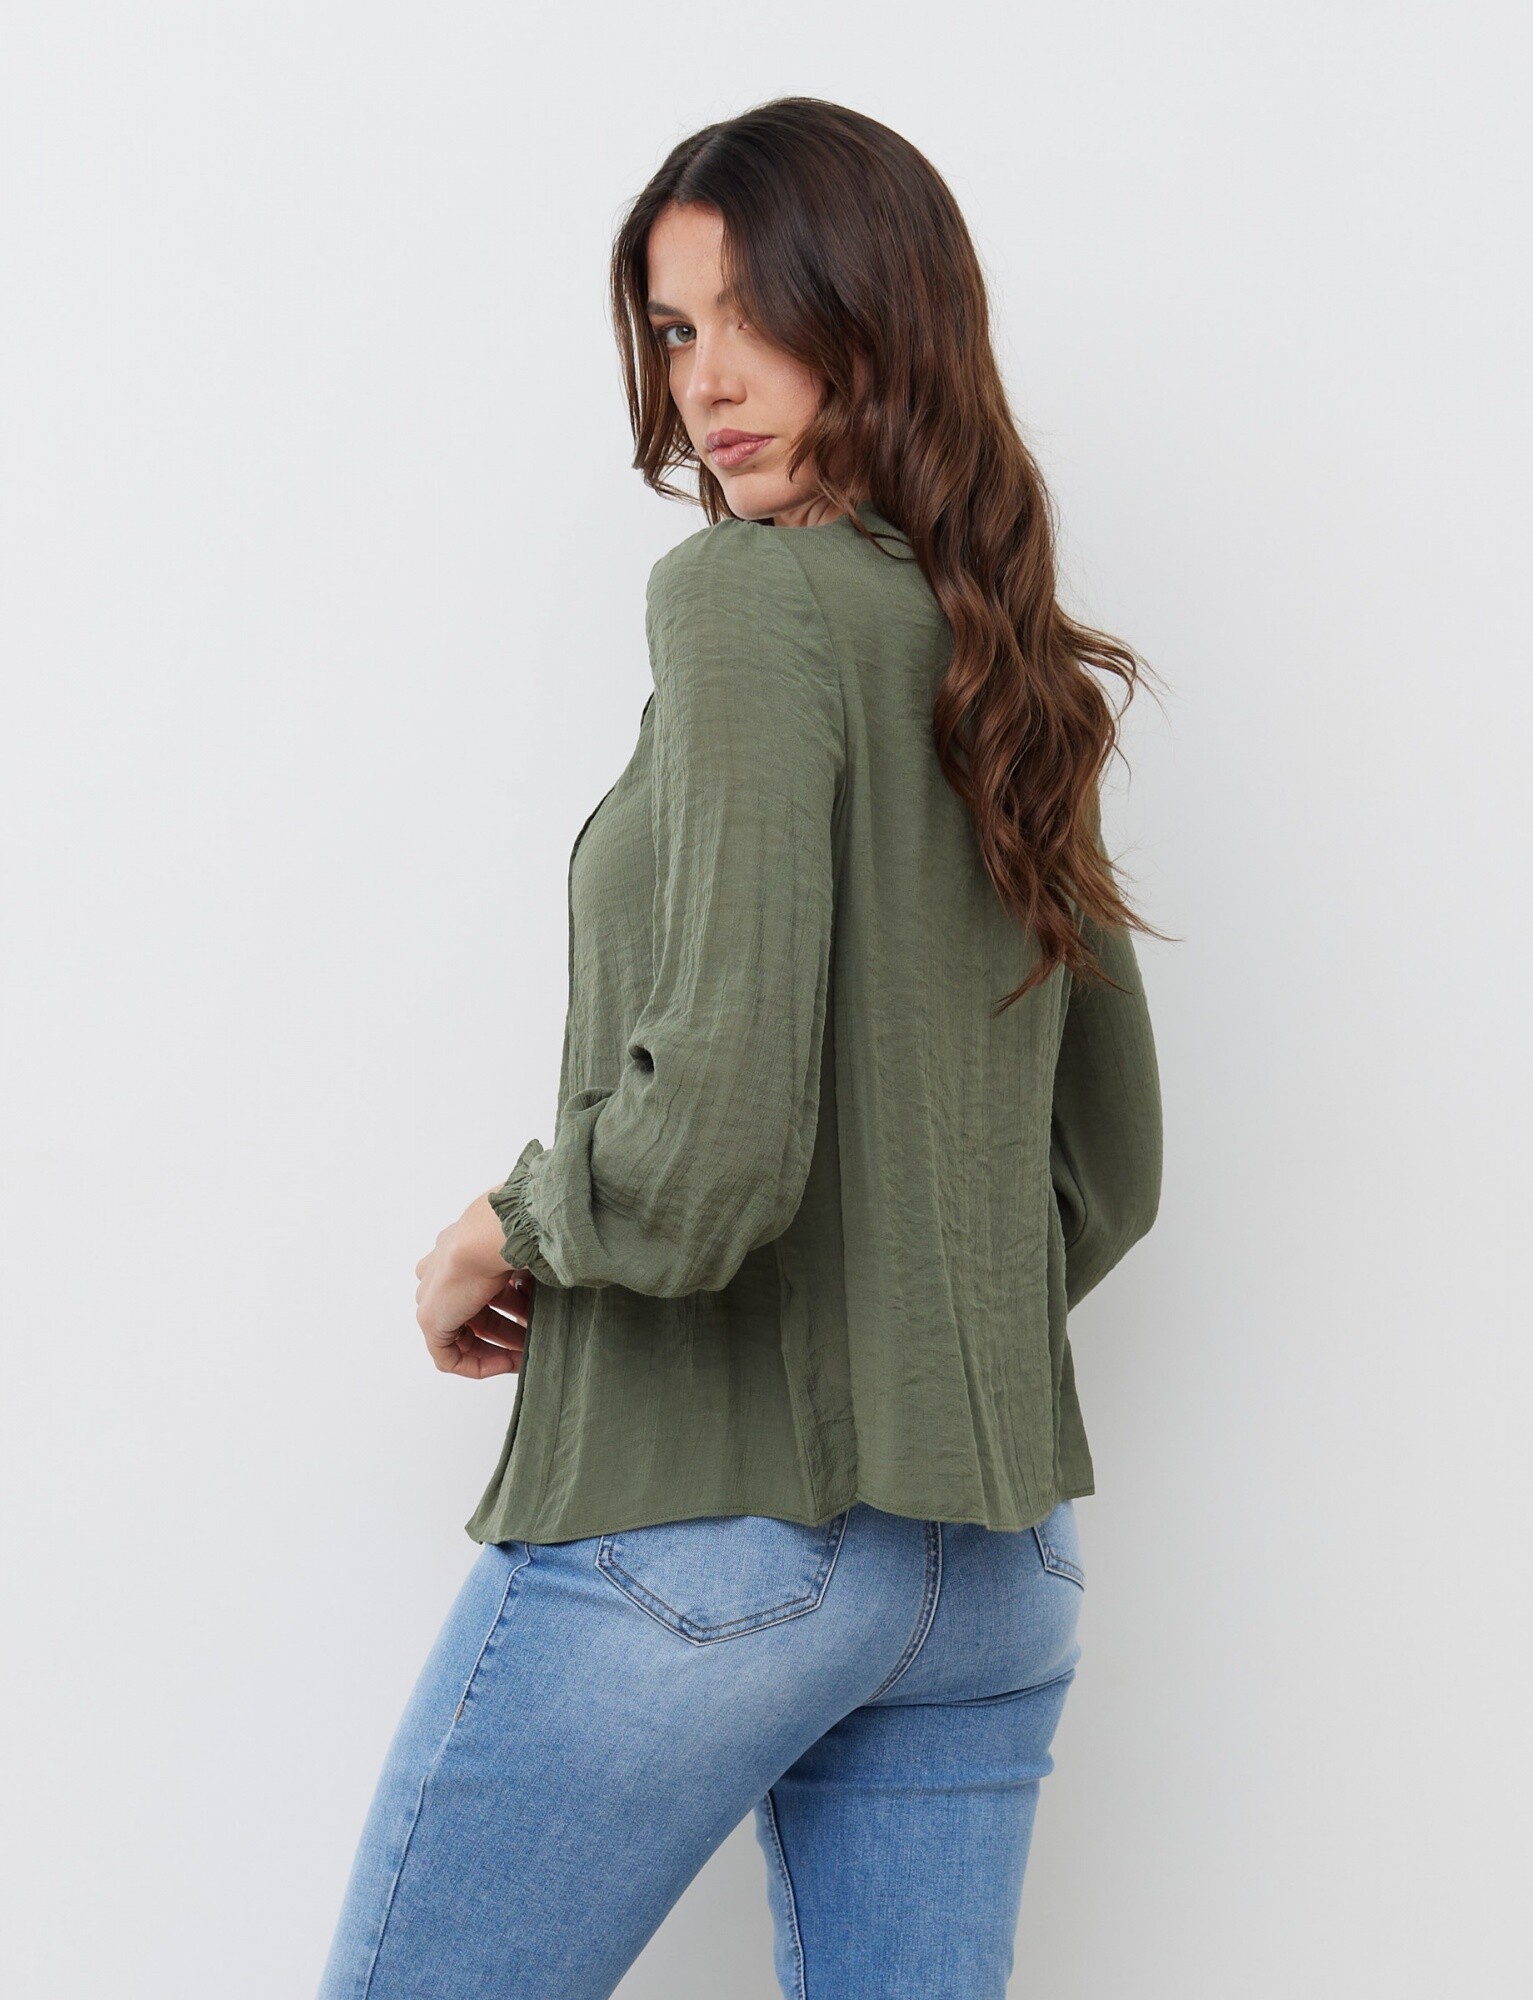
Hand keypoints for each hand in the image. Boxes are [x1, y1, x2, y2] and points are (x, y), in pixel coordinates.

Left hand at [415, 1192, 536, 1377]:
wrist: (486, 1237)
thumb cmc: (506, 1236)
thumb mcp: (520, 1252)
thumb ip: (525, 1269)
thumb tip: (547, 1279)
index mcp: (456, 1251)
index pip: (478, 1289)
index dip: (510, 1308)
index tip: (533, 1316)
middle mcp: (439, 1274)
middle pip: (473, 1314)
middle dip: (508, 1330)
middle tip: (534, 1337)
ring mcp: (431, 1298)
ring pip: (463, 1335)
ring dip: (498, 1348)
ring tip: (528, 1352)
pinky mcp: (430, 1322)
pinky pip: (449, 1356)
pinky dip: (479, 1365)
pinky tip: (509, 1363)